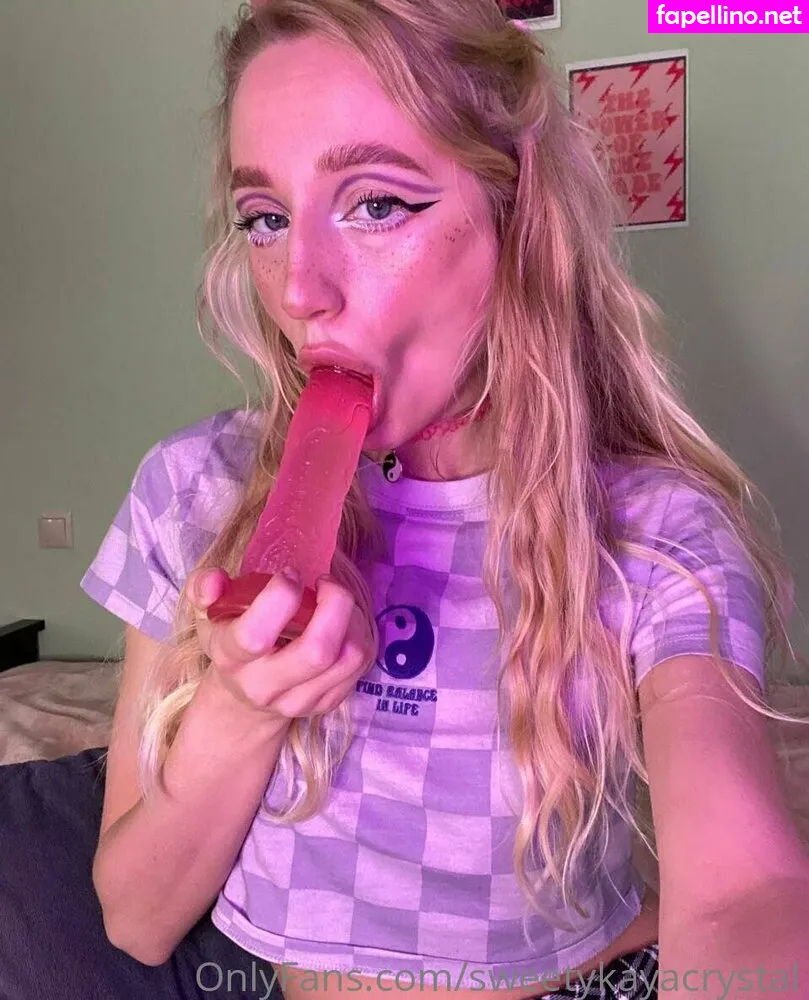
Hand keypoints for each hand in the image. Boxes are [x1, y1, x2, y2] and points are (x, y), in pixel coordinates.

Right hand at [187, 567, 373, 724]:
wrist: (245, 698)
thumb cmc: (229, 641)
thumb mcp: (208, 614)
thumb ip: (203, 589)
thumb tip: (215, 582)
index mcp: (232, 659)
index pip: (255, 636)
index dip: (280, 597)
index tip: (290, 574)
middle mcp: (265, 687)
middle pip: (317, 651)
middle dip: (334, 604)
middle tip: (326, 583)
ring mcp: (300, 700)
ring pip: (348, 657)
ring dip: (353, 618)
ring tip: (337, 600)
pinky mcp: (328, 704)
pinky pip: (360, 664)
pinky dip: (360, 634)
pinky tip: (344, 622)